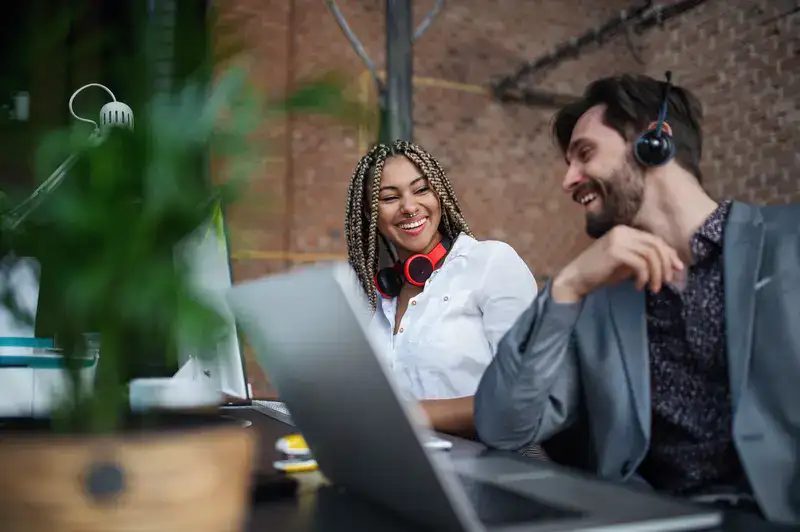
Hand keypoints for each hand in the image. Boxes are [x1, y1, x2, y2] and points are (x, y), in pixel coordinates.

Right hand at [552, 226, 683, 302]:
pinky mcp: (614, 252)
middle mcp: (622, 232)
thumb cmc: (601, 272)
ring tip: (654, 288)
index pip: (655, 240)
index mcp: (626, 231)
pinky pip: (640, 264)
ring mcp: (618, 240)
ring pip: (651, 255)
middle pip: (656, 245)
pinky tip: (639, 286)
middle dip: (666, 265)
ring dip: (656, 274)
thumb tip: (672, 263)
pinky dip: (644, 277)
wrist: (576, 278)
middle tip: (667, 281)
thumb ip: (645, 259)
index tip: (677, 270)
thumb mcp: (627, 263)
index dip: (669, 254)